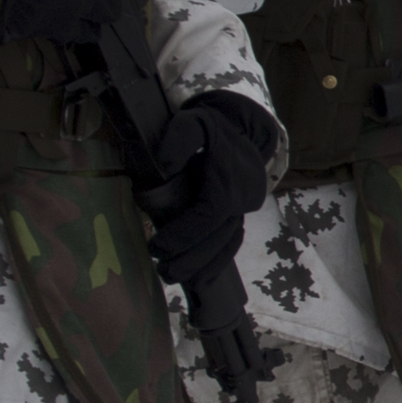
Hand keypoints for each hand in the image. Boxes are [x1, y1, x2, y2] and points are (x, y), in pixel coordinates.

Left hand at [138, 90, 276, 282]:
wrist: (244, 132)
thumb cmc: (212, 129)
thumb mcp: (194, 123)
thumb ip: (179, 140)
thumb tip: (165, 168)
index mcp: (228, 182)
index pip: (209, 215)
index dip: (185, 235)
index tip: (157, 246)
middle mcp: (240, 200)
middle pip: (219, 238)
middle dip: (192, 259)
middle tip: (163, 270)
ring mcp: (242, 210)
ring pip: (227, 246)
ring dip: (203, 267)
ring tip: (174, 278)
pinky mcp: (238, 217)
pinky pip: (231, 245)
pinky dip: (216, 264)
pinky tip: (198, 280)